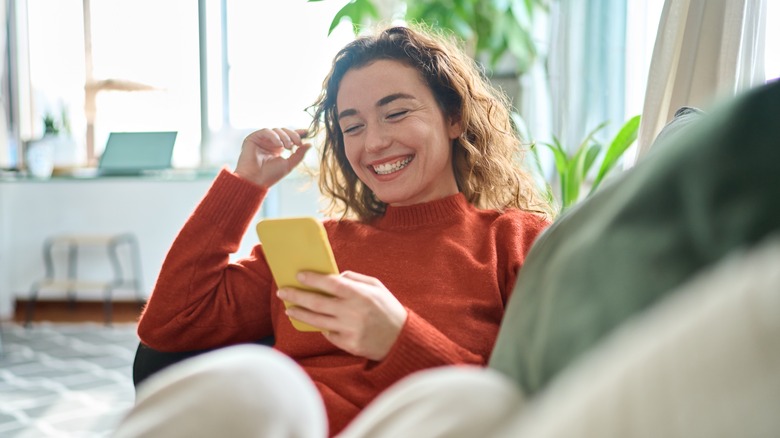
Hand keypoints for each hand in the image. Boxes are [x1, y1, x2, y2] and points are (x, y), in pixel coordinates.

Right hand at [234, 127, 310, 187]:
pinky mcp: (253, 138)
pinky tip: (279, 144)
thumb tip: (310, 144)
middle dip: (293, 135)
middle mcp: (269, 143)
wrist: (255, 181)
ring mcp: (261, 140)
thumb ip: (299, 154)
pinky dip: (274, 136)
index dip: (297, 133)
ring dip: (285, 137)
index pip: (288, 136)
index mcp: (277, 148)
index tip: (307, 132)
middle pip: (283, 131)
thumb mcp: (289, 164)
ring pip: (276, 130)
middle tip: (298, 144)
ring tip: (288, 147)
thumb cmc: (270, 175)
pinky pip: (266, 131)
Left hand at [277, 271, 407, 360]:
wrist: (401, 339)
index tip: (298, 275)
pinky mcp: (348, 344)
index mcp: (360, 294)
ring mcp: (349, 330)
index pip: (330, 284)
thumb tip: (334, 276)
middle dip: (297, 296)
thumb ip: (355, 279)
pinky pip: (328, 334)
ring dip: (300, 314)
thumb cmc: (388, 309)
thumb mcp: (377, 287)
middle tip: (283, 291)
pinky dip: (321, 327)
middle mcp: (352, 312)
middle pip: (317, 303)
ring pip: (317, 321)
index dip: (313, 279)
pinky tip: (316, 322)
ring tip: (289, 309)